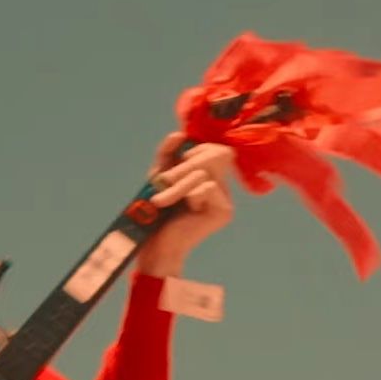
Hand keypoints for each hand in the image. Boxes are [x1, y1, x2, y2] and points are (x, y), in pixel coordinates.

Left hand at [140, 139, 235, 271]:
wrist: (156, 245)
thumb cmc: (156, 212)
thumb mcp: (159, 176)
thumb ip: (168, 153)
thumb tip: (180, 134)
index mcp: (209, 176)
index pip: (214, 148)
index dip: (194, 150)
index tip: (173, 167)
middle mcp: (221, 186)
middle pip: (216, 154)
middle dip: (184, 165)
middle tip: (164, 182)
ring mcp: (225, 199)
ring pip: (205, 172)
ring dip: (178, 184)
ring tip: (162, 201)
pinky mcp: (224, 211)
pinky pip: (207, 187)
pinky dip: (187, 194)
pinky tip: (182, 209)